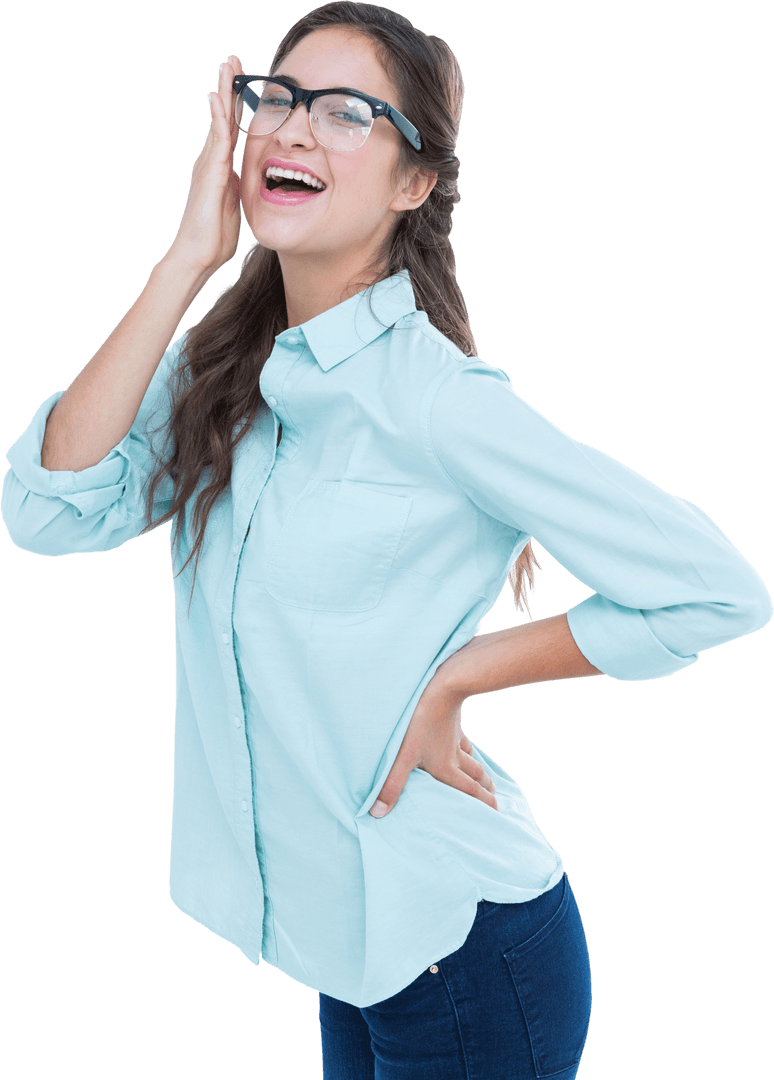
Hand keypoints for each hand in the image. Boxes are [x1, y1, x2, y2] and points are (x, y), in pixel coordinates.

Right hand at [165, 55, 244, 278]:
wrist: (198, 256)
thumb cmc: (214, 237)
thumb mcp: (235, 206)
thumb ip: (240, 188)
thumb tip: (248, 180)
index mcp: (222, 168)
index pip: (232, 130)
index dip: (239, 106)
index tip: (247, 83)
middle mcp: (212, 162)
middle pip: (222, 118)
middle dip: (228, 88)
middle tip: (232, 60)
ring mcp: (208, 166)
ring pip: (218, 122)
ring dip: (223, 93)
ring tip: (226, 66)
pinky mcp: (209, 174)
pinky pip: (215, 140)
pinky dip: (217, 118)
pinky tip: (218, 98)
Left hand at [368, 675, 498, 816]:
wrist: (440, 687)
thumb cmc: (419, 723)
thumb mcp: (403, 756)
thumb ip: (392, 785)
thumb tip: (378, 813)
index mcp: (446, 768)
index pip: (468, 790)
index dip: (483, 803)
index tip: (497, 812)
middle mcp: (454, 756)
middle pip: (475, 776)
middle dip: (485, 790)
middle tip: (495, 800)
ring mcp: (455, 739)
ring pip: (472, 759)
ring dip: (481, 771)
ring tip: (486, 780)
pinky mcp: (452, 722)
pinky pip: (464, 740)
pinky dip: (469, 748)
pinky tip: (466, 746)